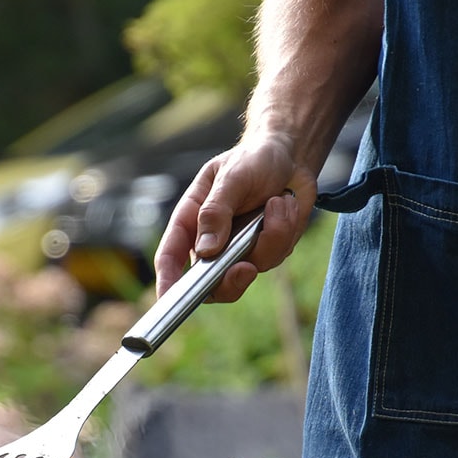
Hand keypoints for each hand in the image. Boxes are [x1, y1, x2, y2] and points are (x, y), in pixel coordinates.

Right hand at [154, 133, 316, 301]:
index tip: (168, 300)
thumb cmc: (252, 160)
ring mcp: (239, 250)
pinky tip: (285, 204)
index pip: (171, 257)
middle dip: (230, 281)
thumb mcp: (231, 177)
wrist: (290, 157)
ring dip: (270, 236)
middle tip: (245, 268)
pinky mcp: (266, 250)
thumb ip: (216, 211)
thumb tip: (206, 250)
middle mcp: (212, 241)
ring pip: (250, 269)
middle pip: (210, 283)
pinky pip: (276, 256)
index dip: (167, 282)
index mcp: (191, 221)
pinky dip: (285, 230)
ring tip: (278, 202)